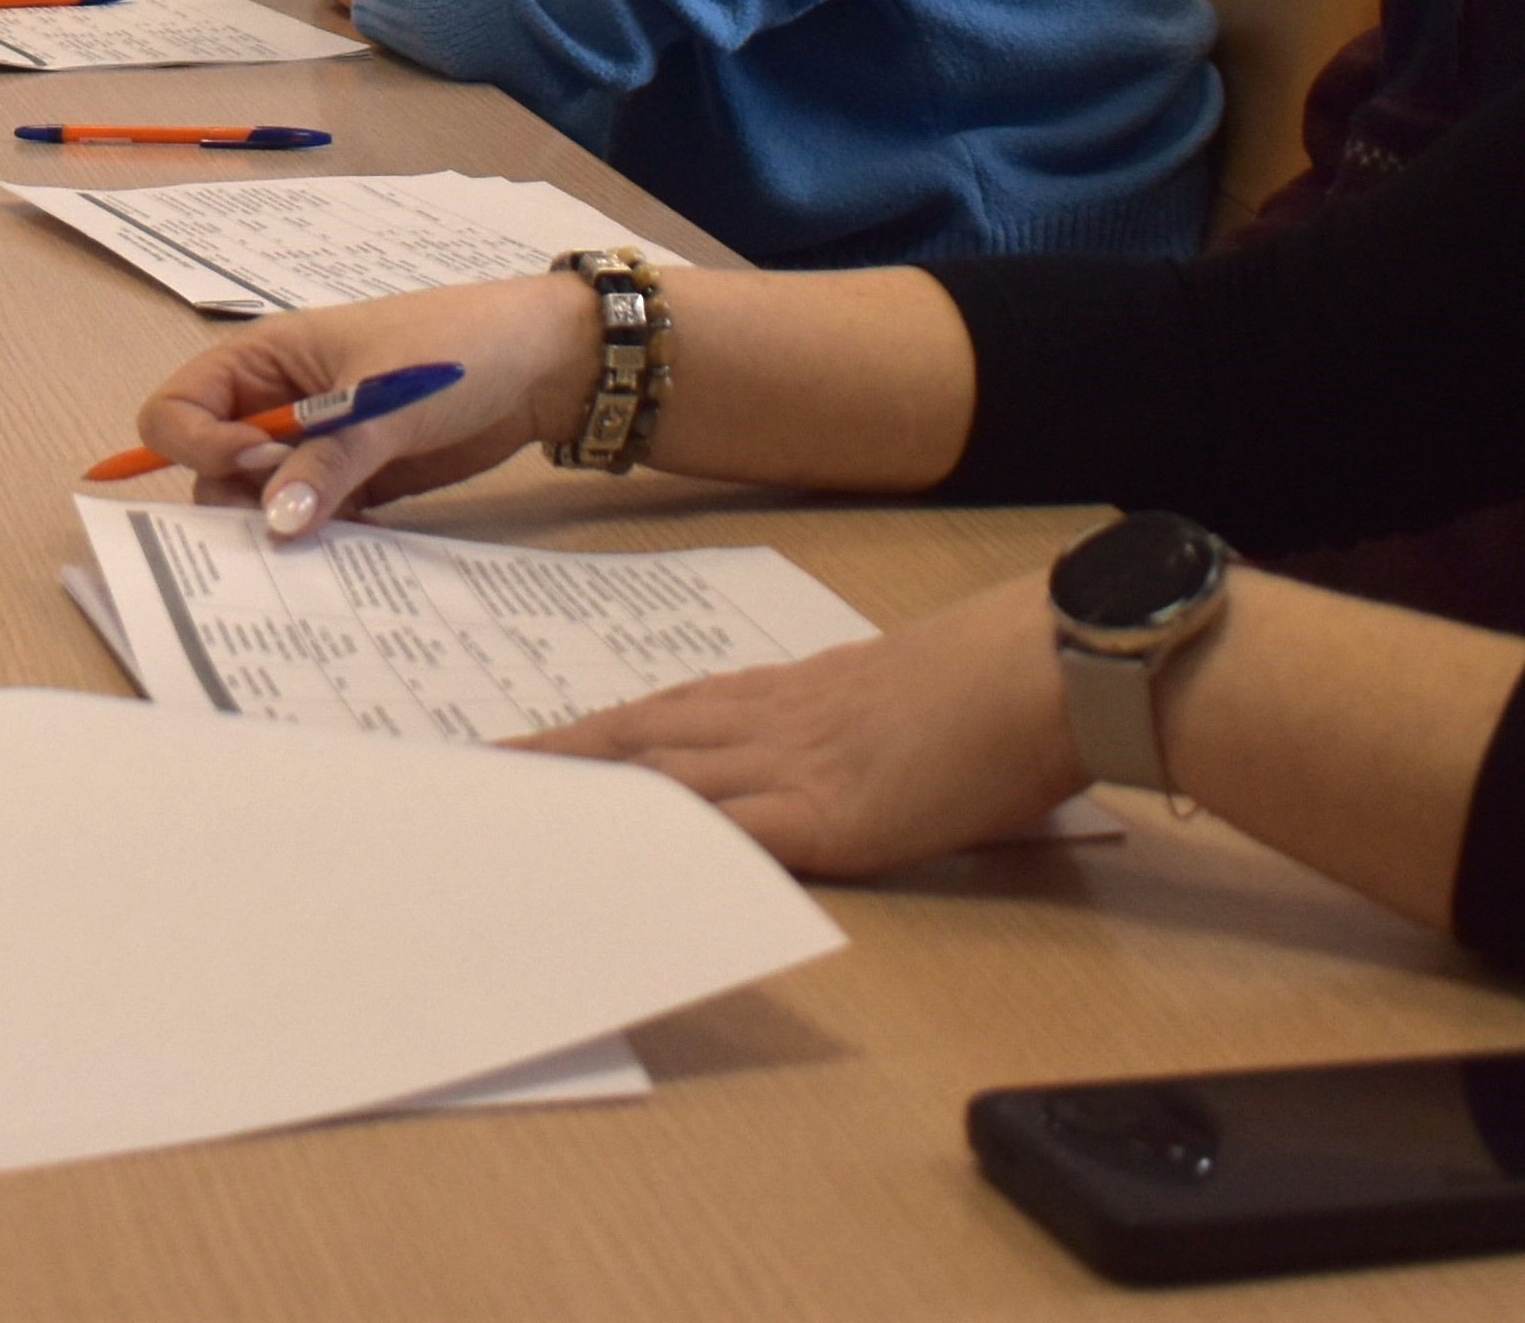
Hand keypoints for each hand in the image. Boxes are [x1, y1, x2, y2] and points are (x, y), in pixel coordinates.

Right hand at [124, 277, 593, 536]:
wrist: (544, 366)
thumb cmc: (457, 349)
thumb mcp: (384, 398)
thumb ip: (328, 461)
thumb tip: (275, 524)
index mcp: (264, 358)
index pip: (179, 406)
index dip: (197, 443)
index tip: (252, 465)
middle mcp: (277, 403)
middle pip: (210, 464)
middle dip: (235, 498)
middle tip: (288, 519)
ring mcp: (315, 445)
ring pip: (261, 500)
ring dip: (281, 524)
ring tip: (332, 534)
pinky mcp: (354, 481)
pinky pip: (313, 518)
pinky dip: (322, 537)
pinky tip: (358, 545)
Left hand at [520, 573, 1082, 878]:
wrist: (1042, 666)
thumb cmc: (993, 681)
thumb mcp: (894, 692)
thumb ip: (845, 719)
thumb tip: (837, 752)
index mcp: (788, 692)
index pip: (667, 709)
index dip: (598, 728)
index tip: (538, 741)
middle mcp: (770, 721)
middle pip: (637, 736)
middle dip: (558, 756)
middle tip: (481, 770)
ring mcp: (791, 767)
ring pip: (659, 775)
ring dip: (584, 791)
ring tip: (512, 809)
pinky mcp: (826, 816)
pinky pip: (728, 834)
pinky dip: (668, 845)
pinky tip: (618, 859)